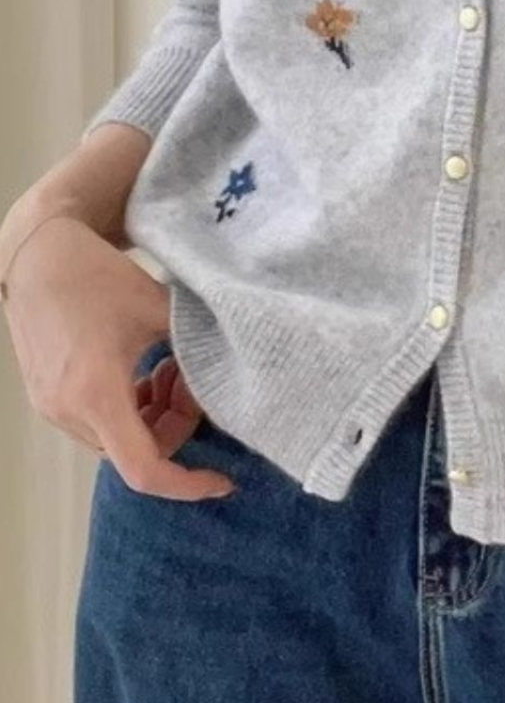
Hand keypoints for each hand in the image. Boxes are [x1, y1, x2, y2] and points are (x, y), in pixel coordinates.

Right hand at [0, 210, 234, 501]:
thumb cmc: (98, 277)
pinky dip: (127, 409)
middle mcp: (68, 412)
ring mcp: (51, 408)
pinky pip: (95, 423)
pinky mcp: (45, 397)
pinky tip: (143, 370)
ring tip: (168, 368)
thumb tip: (231, 373)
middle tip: (191, 383)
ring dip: (152, 416)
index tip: (223, 480)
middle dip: (175, 428)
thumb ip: (195, 345)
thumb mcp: (157, 308)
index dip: (188, 484)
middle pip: (135, 453)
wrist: (38, 256)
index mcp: (97, 394)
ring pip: (116, 439)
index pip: (145, 469)